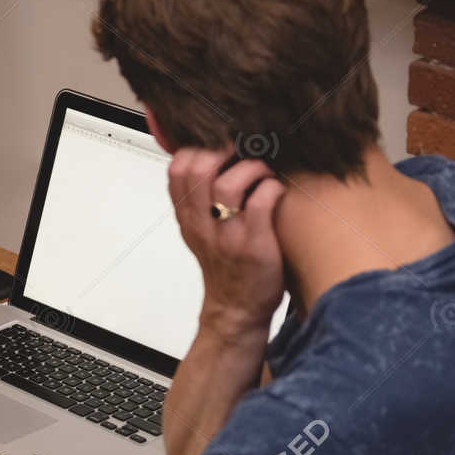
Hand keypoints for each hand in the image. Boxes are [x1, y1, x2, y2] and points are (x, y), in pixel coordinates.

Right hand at [167, 149, 286, 334]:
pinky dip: (272, 188)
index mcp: (188, 217)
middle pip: (198, 170)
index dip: (199, 148)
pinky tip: (277, 191)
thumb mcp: (200, 231)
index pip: (177, 169)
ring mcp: (227, 235)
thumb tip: (210, 159)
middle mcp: (202, 224)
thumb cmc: (226, 266)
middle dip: (225, 151)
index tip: (220, 147)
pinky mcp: (254, 245)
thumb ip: (198, 198)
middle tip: (245, 153)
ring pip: (228, 184)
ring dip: (252, 168)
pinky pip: (260, 204)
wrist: (237, 307)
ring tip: (264, 172)